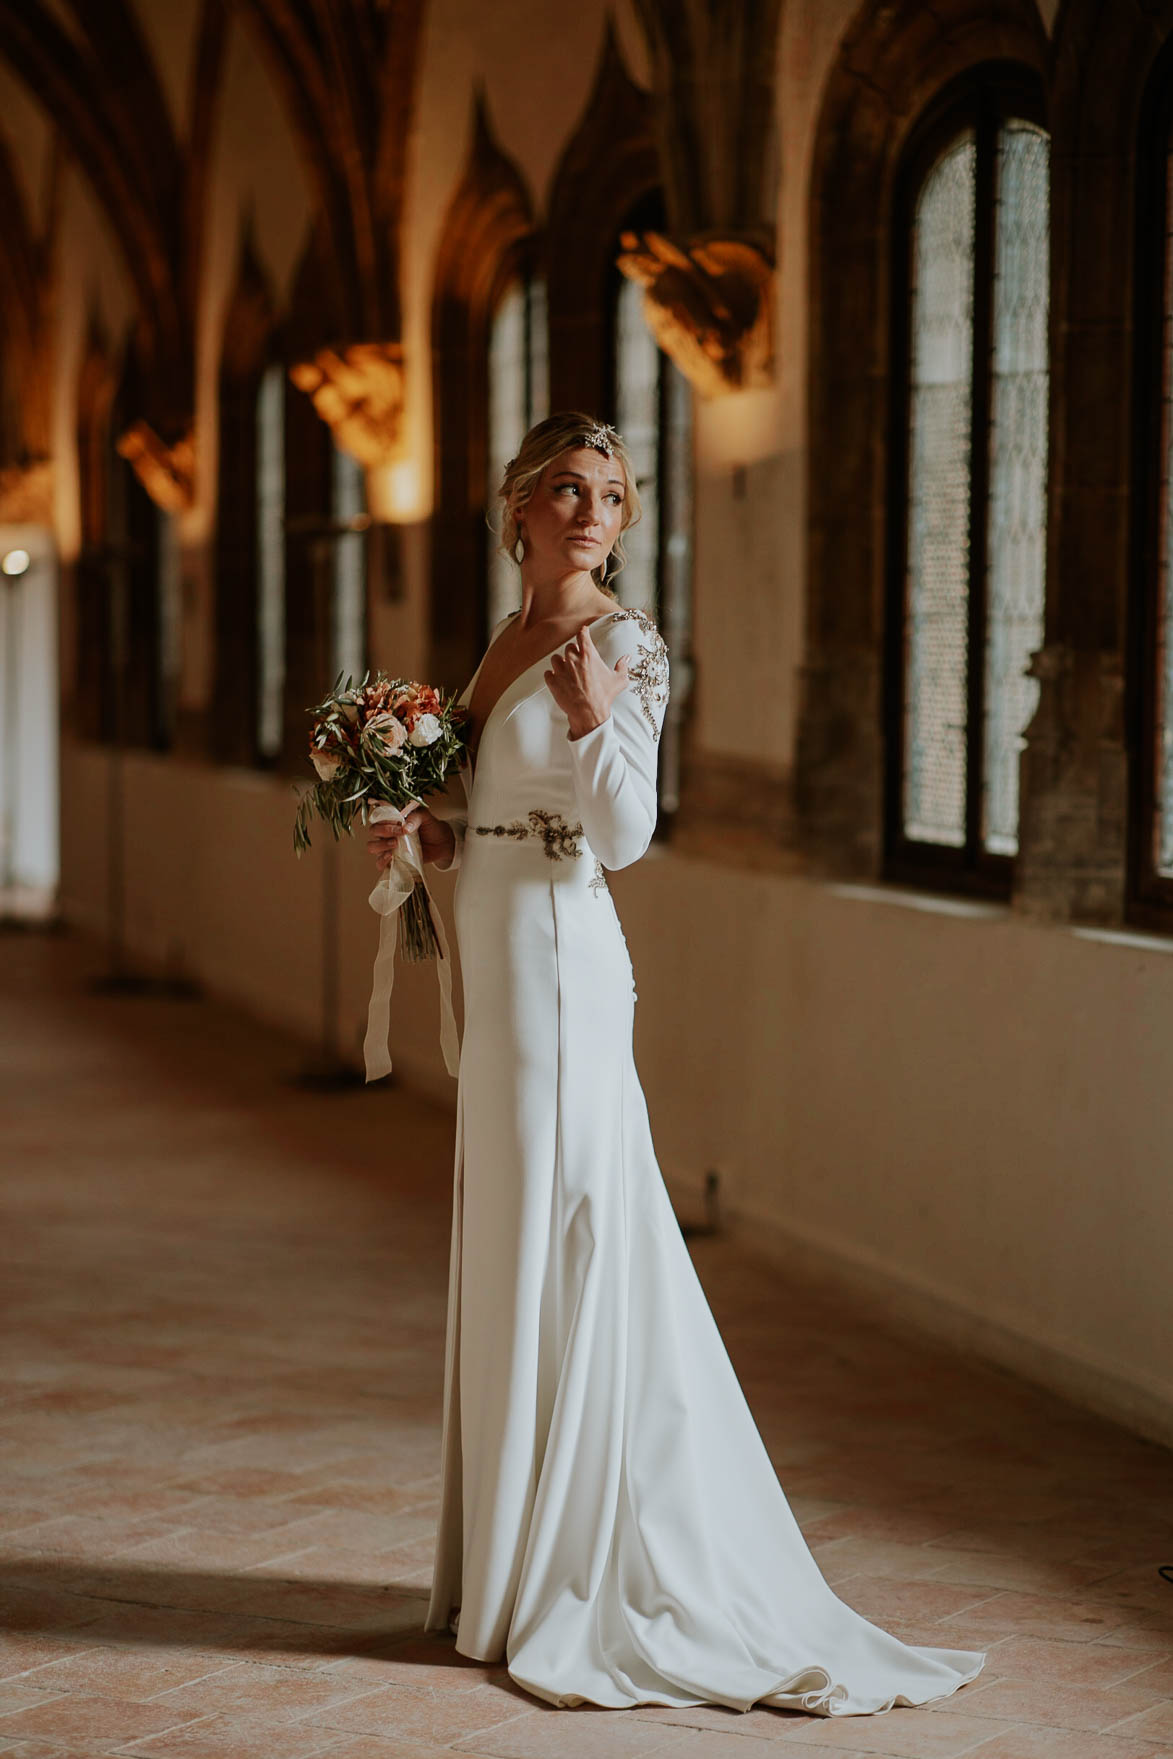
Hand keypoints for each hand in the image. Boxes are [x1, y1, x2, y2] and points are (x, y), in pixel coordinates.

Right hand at [365, 803, 454, 870]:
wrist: (440, 843)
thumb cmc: (430, 827)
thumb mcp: (425, 817)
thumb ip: (415, 817)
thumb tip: (405, 828)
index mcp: (391, 819)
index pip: (378, 816)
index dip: (385, 818)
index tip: (397, 821)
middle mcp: (385, 832)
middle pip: (373, 831)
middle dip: (384, 831)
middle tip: (400, 833)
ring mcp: (387, 847)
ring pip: (372, 846)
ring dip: (381, 845)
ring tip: (395, 844)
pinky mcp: (392, 861)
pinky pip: (379, 863)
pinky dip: (382, 861)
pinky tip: (391, 857)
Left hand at [544, 625, 628, 739]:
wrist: (589, 713)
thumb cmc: (604, 696)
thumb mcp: (619, 680)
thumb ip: (622, 667)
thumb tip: (626, 658)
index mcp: (588, 655)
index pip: (582, 634)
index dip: (583, 632)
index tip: (583, 632)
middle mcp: (573, 659)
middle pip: (568, 647)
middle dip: (572, 652)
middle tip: (577, 661)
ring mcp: (561, 670)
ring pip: (555, 658)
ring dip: (560, 663)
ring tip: (566, 671)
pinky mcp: (553, 681)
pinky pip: (548, 673)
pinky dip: (552, 676)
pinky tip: (558, 681)